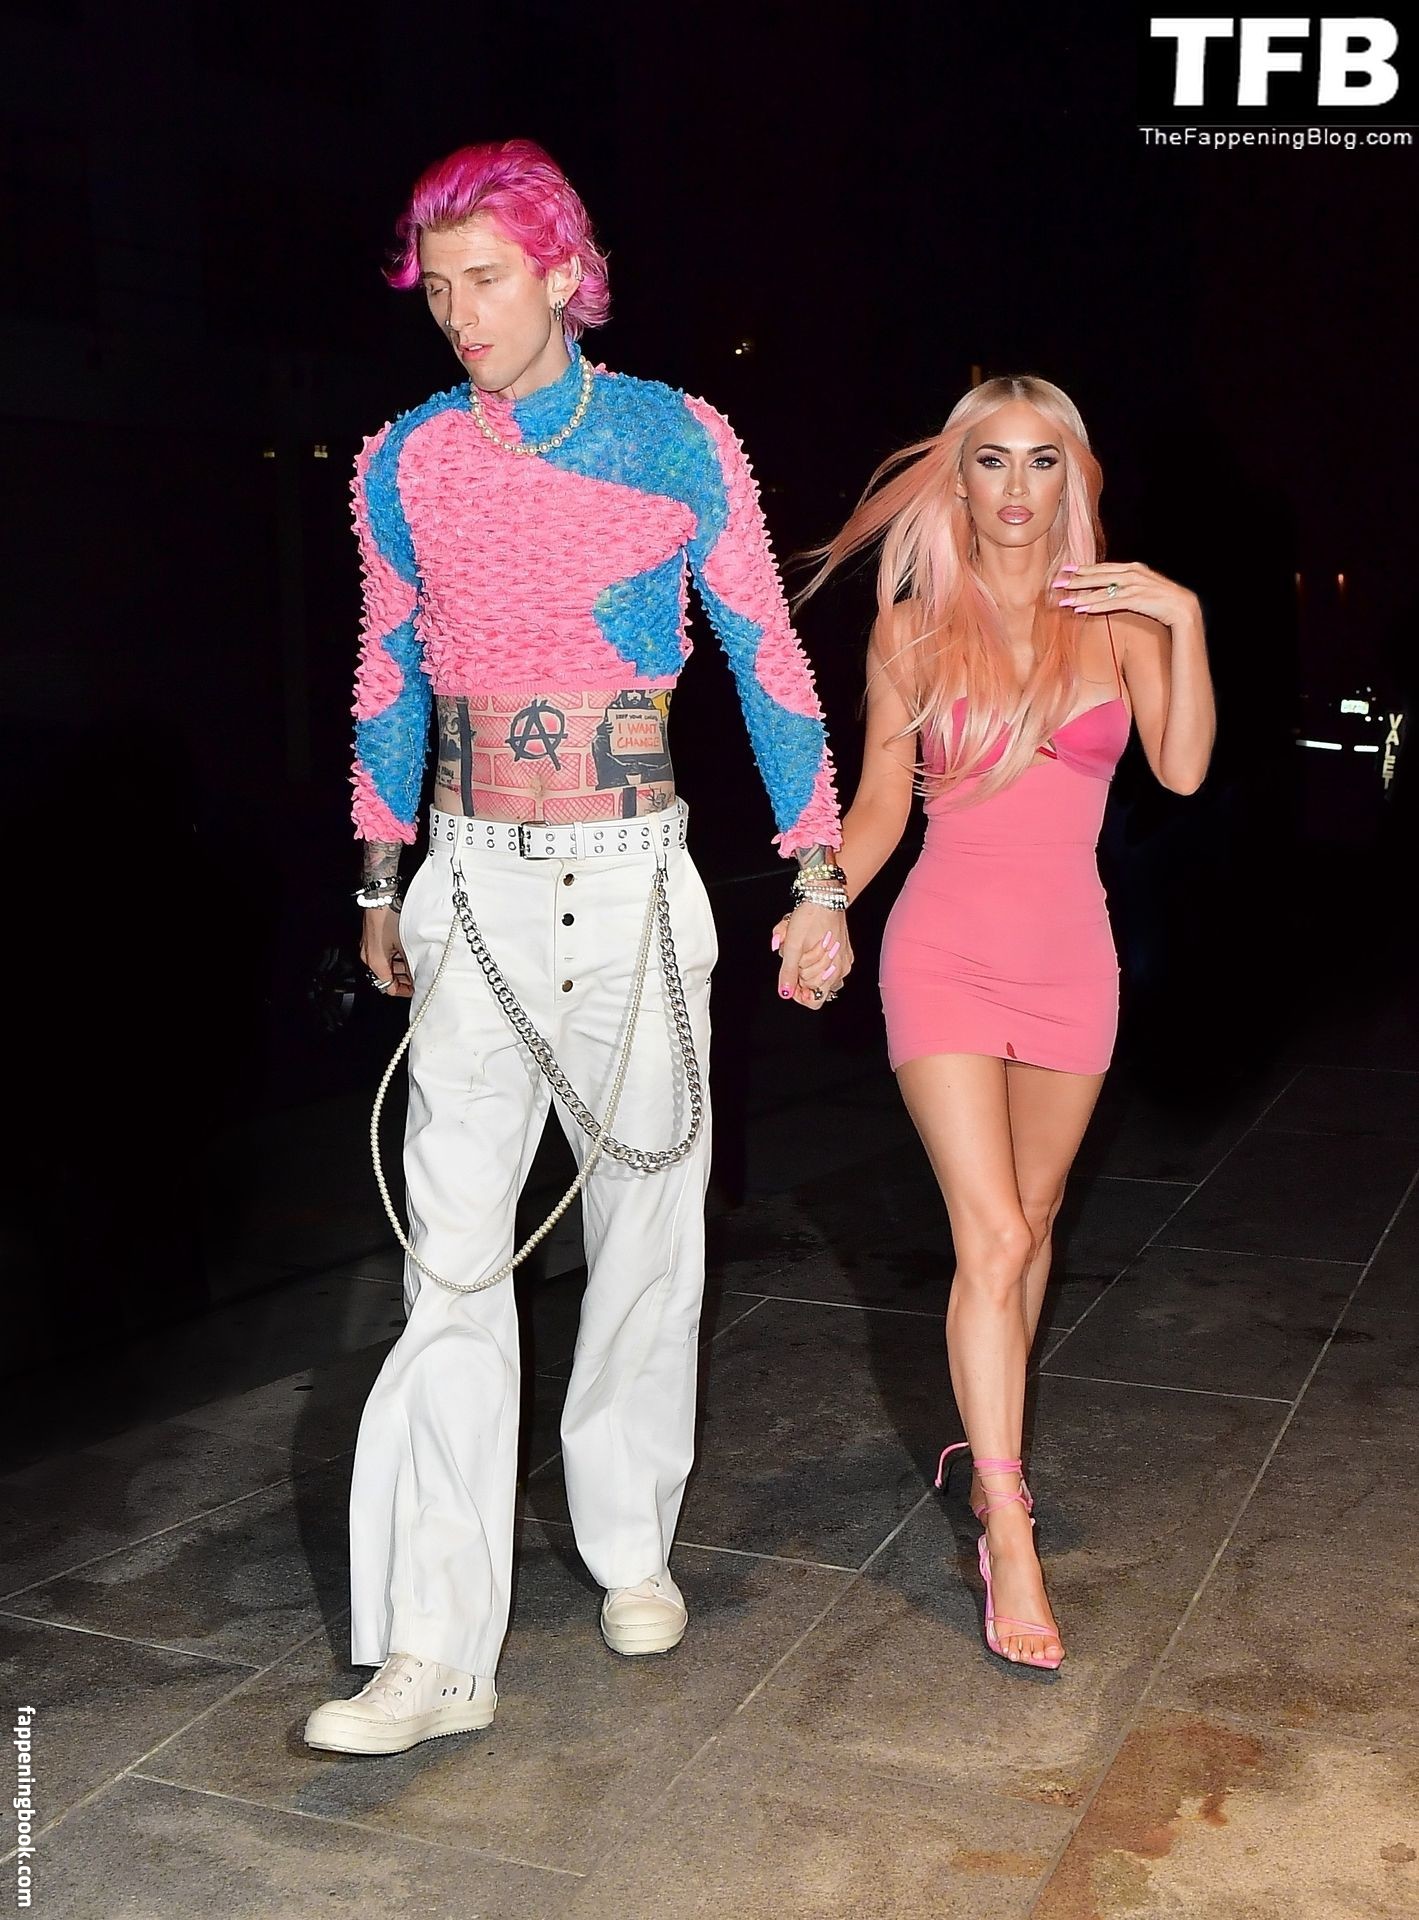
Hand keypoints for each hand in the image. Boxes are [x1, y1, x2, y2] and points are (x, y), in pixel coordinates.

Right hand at [359, 906, 412, 999]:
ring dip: (402, 966)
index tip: (416, 990)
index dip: (404, 991)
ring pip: (387, 964)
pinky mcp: (373, 935)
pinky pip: (385, 951)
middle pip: (387, 976)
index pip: (387, 987)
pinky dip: (397, 955)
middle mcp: (369, 956)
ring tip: (418, 963)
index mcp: (375, 962)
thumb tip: (418, 977)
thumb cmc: (391, 917)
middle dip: (404, 979)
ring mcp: (370, 945)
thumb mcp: (406, 945)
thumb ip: (411, 965)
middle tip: (420, 977)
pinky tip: (410, 950)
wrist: (382, 895)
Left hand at [772, 904, 851, 1011]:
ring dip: (805, 964)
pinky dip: (813, 956)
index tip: (789, 981)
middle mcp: (842, 969)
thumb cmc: (810, 916)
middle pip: (815, 987)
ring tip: (799, 946)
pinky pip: (826, 963)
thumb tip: (785, 992)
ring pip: (820, 974)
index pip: (814, 1000)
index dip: (799, 993)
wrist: (824, 895)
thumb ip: (788, 971)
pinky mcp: (843, 950)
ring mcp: (843, 959)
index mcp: (832, 971)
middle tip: (793, 953)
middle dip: (799, 972)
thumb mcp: (792, 946)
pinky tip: (807, 943)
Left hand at [1052, 561, 1198, 629]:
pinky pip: (1111, 602)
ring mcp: (1134, 586)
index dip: (1084, 568)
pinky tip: (1081, 609)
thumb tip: (1108, 588)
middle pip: (1099, 576)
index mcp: (1133, 568)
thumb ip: (1126, 584)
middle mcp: (1132, 573)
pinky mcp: (1136, 599)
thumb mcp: (1143, 586)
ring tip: (1064, 601)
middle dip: (1076, 580)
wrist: (1182, 607)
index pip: (1103, 567)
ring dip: (1081, 595)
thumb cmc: (1161, 599)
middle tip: (1057, 583)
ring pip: (1102, 590)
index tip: (1066, 569)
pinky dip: (1095, 605)